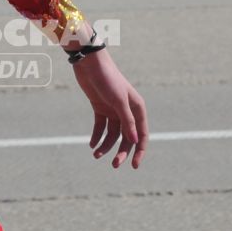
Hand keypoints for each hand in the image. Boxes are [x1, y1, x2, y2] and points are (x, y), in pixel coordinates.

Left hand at [69, 46, 148, 170]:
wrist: (90, 64)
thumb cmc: (108, 79)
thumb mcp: (118, 101)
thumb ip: (127, 121)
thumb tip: (134, 141)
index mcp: (137, 109)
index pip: (141, 135)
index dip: (139, 151)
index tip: (133, 165)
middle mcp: (127, 111)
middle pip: (127, 138)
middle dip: (121, 152)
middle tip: (113, 165)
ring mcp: (113, 110)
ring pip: (112, 134)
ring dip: (105, 146)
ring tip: (96, 155)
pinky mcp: (100, 108)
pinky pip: (100, 127)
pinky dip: (97, 136)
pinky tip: (92, 145)